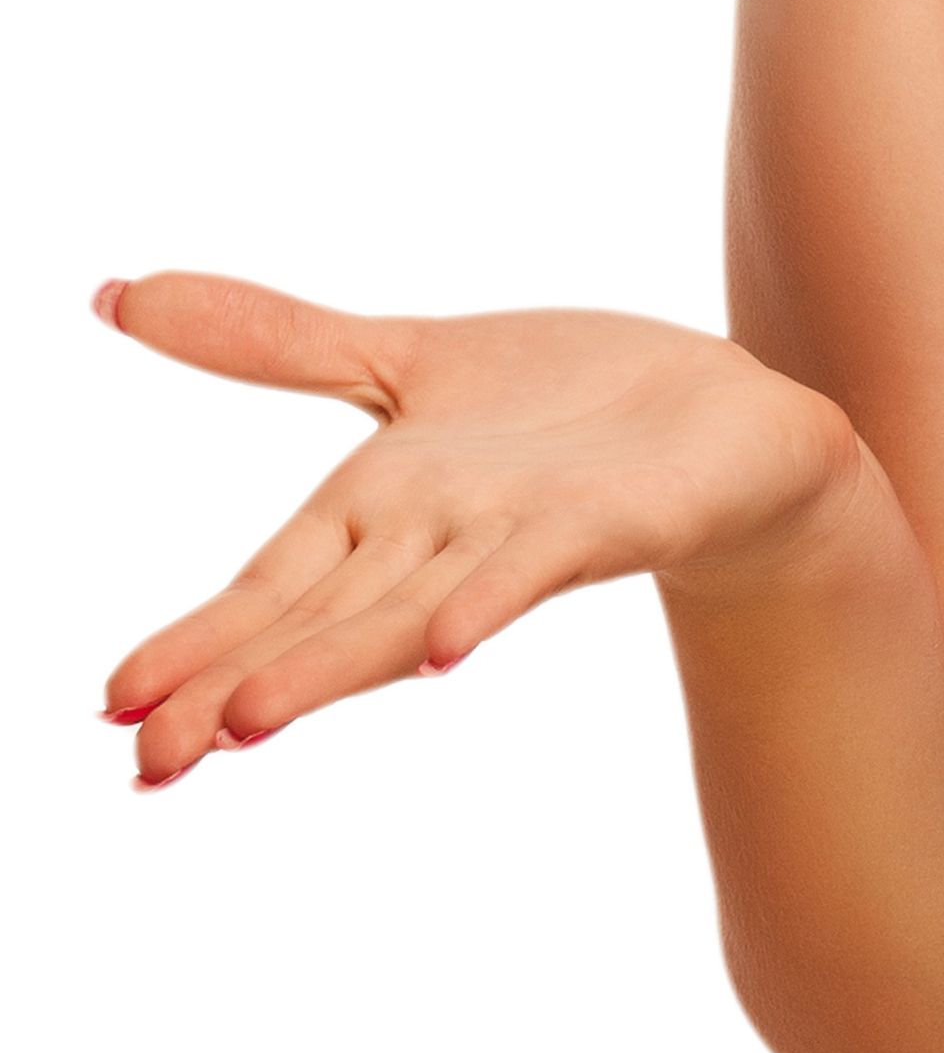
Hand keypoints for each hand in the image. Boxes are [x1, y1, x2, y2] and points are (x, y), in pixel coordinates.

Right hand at [95, 271, 864, 788]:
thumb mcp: (406, 360)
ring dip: (331, 665)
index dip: (191, 644)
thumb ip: (274, 343)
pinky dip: (486, 604)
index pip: (263, 587)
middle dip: (230, 685)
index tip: (106, 710)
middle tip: (149, 760)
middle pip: (316, 621)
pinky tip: (443, 649)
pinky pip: (533, 569)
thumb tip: (113, 292)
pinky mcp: (601, 523)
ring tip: (244, 722)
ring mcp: (514, 540)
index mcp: (375, 512)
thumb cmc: (569, 405)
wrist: (728, 414)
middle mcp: (432, 543)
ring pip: (405, 612)